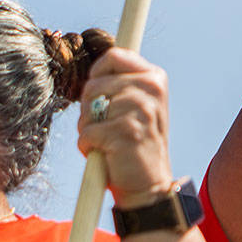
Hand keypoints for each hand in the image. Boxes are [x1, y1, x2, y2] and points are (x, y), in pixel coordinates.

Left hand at [76, 48, 176, 207]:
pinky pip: (87, 132)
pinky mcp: (125, 132)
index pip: (113, 56)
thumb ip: (122, 81)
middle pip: (94, 84)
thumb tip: (98, 56)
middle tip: (107, 127)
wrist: (148, 185)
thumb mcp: (138, 105)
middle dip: (89, 109)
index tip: (103, 97)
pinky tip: (107, 155)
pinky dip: (88, 147)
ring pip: (87, 109)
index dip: (98, 75)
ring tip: (108, 142)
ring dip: (88, 129)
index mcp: (155, 78)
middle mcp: (151, 90)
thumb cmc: (136, 143)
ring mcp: (140, 110)